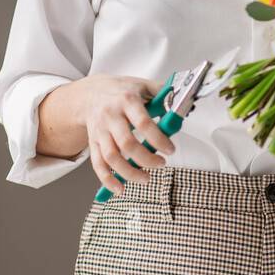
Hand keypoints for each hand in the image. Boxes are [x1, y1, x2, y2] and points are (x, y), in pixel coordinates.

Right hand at [82, 75, 175, 195]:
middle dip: (146, 159)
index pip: (144, 123)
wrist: (91, 93)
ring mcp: (100, 131)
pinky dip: (107, 180)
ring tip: (146, 178)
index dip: (159, 140)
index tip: (170, 150)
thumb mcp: (143, 85)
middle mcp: (111, 116)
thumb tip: (183, 105)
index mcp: (127, 100)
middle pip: (127, 144)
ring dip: (130, 172)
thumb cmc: (122, 91)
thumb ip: (164, 94)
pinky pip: (98, 164)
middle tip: (161, 164)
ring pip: (111, 157)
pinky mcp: (93, 142)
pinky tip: (120, 189)